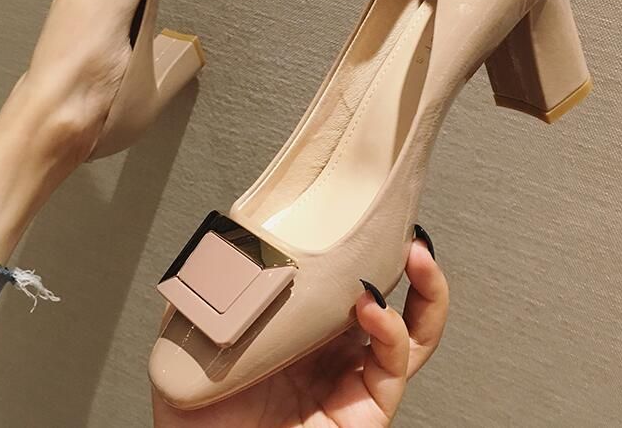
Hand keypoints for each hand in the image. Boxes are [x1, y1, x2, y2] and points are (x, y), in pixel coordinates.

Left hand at [153, 232, 447, 427]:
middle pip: (398, 302)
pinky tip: (371, 306)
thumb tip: (226, 238)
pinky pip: (391, 369)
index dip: (371, 248)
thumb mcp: (195, 328)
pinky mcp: (364, 413)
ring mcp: (352, 380)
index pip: (353, 280)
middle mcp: (337, 351)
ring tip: (415, 256)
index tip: (372, 213)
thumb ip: (213, 285)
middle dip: (417, 265)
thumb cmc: (199, 406)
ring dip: (426, 292)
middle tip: (412, 232)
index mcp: (307, 327)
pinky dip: (390, 331)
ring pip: (413, 334)